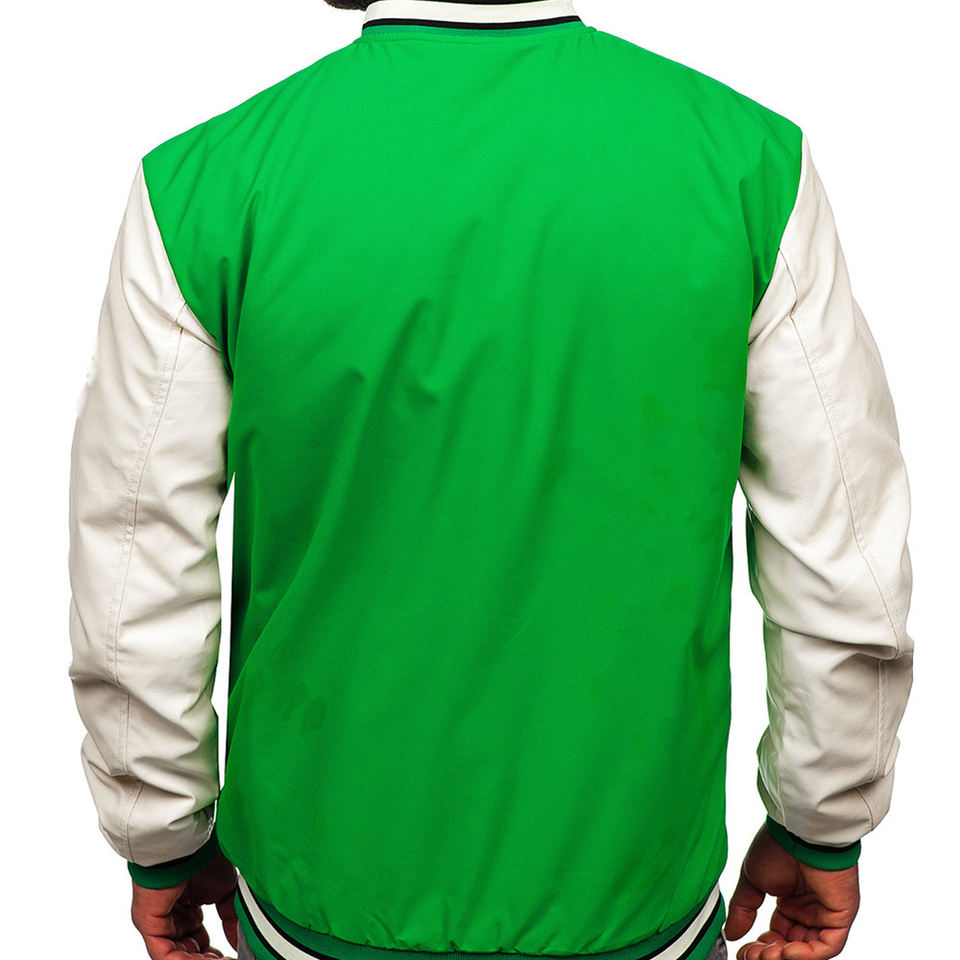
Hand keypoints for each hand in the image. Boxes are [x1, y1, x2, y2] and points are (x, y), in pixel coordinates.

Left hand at [131, 847, 239, 959]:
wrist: (190, 842)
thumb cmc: (205, 856)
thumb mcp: (226, 892)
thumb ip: (232, 918)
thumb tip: (241, 941)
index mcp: (185, 908)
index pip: (196, 942)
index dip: (213, 955)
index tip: (233, 956)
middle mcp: (170, 918)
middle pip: (187, 951)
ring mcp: (157, 922)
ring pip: (177, 955)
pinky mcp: (148, 923)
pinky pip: (164, 954)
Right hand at [723, 821, 859, 959]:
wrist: (797, 831)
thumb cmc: (777, 845)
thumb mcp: (752, 880)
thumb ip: (743, 908)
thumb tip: (731, 932)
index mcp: (790, 900)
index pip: (778, 933)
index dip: (761, 946)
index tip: (744, 950)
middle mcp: (809, 908)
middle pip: (791, 945)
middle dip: (770, 954)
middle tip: (752, 955)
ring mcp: (825, 913)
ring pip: (808, 949)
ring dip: (785, 956)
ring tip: (766, 954)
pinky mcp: (841, 916)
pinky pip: (827, 946)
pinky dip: (807, 955)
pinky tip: (786, 951)